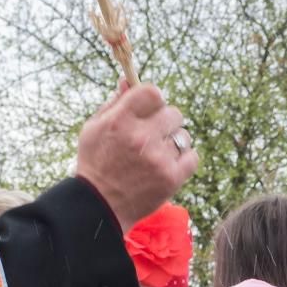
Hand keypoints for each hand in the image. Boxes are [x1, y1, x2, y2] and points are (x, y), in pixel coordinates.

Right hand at [72, 82, 198, 230]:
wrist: (99, 206)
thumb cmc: (96, 163)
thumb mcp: (94, 128)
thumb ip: (114, 103)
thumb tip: (128, 80)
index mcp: (120, 120)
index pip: (152, 92)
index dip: (153, 100)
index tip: (150, 110)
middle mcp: (140, 137)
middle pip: (173, 113)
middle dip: (165, 122)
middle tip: (154, 135)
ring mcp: (158, 158)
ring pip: (183, 136)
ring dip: (174, 142)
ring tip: (158, 154)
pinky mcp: (171, 177)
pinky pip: (192, 157)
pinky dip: (184, 160)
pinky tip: (168, 165)